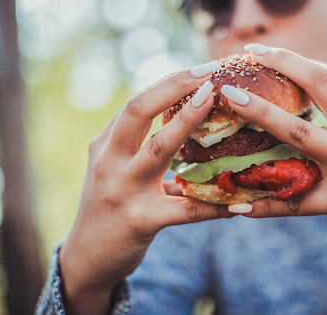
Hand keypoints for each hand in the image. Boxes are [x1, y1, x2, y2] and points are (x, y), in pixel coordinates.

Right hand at [59, 64, 232, 314]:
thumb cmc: (111, 206)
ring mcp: (122, 189)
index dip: (168, 82)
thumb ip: (141, 145)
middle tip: (209, 71)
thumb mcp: (116, 168)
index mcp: (106, 144)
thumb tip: (187, 122)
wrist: (86, 258)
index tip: (199, 68)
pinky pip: (185, 209)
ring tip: (214, 99)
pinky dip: (215, 205)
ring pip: (158, 148)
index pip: (137, 103)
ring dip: (187, 121)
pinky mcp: (140, 220)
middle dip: (174, 86)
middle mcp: (109, 160)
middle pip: (139, 110)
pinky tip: (240, 202)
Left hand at [224, 45, 326, 285]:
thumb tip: (322, 95)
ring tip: (230, 99)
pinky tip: (239, 204)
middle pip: (318, 84)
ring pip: (298, 132)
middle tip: (248, 56)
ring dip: (260, 112)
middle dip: (280, 64)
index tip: (269, 53)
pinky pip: (296, 201)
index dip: (298, 60)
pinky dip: (265, 204)